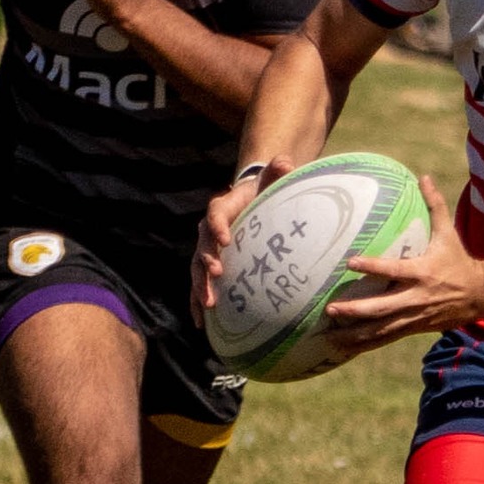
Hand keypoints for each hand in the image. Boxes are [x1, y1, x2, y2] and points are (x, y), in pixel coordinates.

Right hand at [190, 156, 293, 325]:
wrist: (252, 201)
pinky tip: (200, 322)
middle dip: (206, 262)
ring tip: (208, 306)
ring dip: (200, 287)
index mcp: (222, 207)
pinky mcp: (210, 266)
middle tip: (217, 275)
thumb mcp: (271, 178)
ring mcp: (207, 249)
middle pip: (202, 246)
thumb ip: (277, 171)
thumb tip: (285, 161)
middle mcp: (209, 229)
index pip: (216, 215)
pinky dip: (197, 302)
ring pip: (197, 269)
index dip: (218, 226)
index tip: (226, 240)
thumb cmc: (263, 191)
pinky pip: (200, 284)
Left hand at [323, 177, 483, 354]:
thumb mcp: (448, 233)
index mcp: (423, 272)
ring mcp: (414, 316)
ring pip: (381, 329)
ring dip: (355, 334)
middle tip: (330, 308)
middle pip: (382, 308)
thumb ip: (434, 205)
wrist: (479, 295)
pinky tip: (345, 347)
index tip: (350, 262)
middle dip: (356, 310)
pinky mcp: (412, 328)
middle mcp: (416, 297)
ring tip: (329, 336)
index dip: (372, 266)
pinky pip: (385, 338)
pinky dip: (365, 343)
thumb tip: (422, 177)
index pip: (393, 269)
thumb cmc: (458, 260)